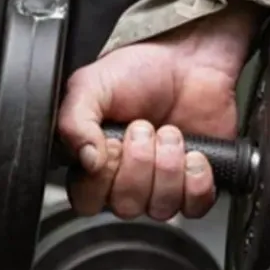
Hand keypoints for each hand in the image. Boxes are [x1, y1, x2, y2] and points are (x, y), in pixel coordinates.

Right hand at [57, 2, 264, 220]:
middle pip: (126, 206)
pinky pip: (194, 207)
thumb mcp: (91, 85)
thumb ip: (73, 121)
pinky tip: (194, 154)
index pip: (87, 201)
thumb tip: (85, 159)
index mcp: (93, 163)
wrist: (189, 62)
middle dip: (139, 163)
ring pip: (161, 208)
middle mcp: (126, 180)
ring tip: (170, 133)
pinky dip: (196, 181)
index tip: (112, 143)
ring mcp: (162, 185)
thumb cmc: (139, 72)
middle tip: (144, 128)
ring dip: (168, 167)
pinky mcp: (195, 186)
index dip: (102, 178)